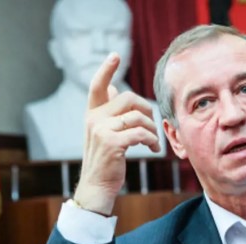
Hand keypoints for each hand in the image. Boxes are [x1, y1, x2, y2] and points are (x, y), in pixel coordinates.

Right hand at [73, 53, 159, 214]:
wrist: (97, 186)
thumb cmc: (106, 160)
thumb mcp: (104, 133)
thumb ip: (110, 112)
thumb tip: (116, 88)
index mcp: (92, 114)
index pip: (97, 86)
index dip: (106, 70)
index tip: (115, 56)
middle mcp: (94, 118)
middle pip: (129, 98)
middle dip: (147, 110)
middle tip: (152, 126)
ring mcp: (101, 129)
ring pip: (138, 116)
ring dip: (152, 129)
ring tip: (153, 141)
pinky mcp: (112, 142)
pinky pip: (141, 133)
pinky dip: (152, 140)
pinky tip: (152, 149)